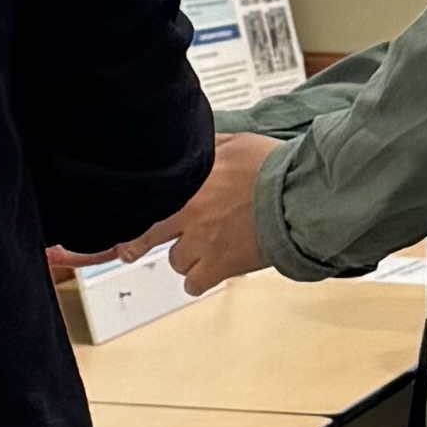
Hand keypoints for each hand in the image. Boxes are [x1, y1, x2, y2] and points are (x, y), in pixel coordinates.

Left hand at [123, 129, 274, 293]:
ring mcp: (204, 243)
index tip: (130, 219)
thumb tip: (196, 144)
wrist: (296, 198)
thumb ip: (209, 148)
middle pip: (147, 238)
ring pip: (175, 261)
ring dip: (183, 257)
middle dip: (139, 244)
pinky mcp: (221, 265)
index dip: (135, 213)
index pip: (145, 201)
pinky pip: (195, 283)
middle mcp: (189, 215)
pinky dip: (198, 280)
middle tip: (132, 250)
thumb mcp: (236, 143)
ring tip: (194, 251)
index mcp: (188, 184)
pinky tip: (203, 274)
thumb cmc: (274, 169)